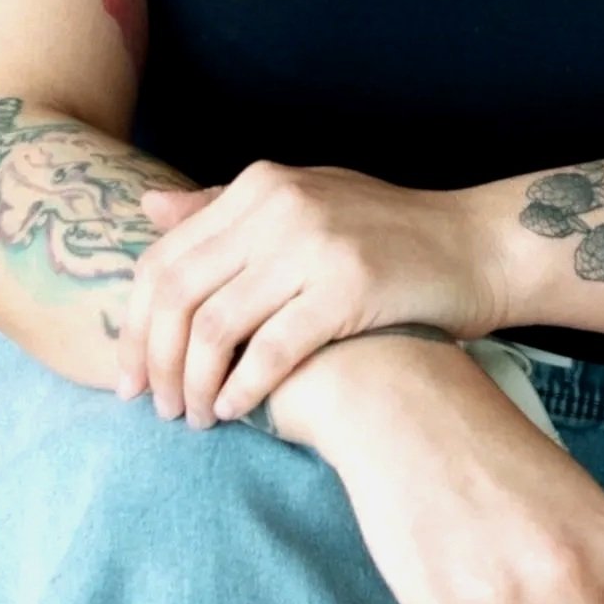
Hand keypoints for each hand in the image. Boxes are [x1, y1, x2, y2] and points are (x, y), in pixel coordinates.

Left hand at [111, 160, 506, 426]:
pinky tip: (239, 412)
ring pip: (216, 327)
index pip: (165, 259)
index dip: (135, 326)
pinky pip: (272, 350)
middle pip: (179, 295)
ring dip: (196, 384)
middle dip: (155, 362)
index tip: (127, 377)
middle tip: (155, 409)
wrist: (477, 246)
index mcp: (260, 185)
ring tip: (196, 418)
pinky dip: (244, 389)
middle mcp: (280, 206)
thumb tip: (149, 208)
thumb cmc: (386, 233)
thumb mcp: (303, 201)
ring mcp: (314, 245)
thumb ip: (225, 207)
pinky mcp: (349, 288)